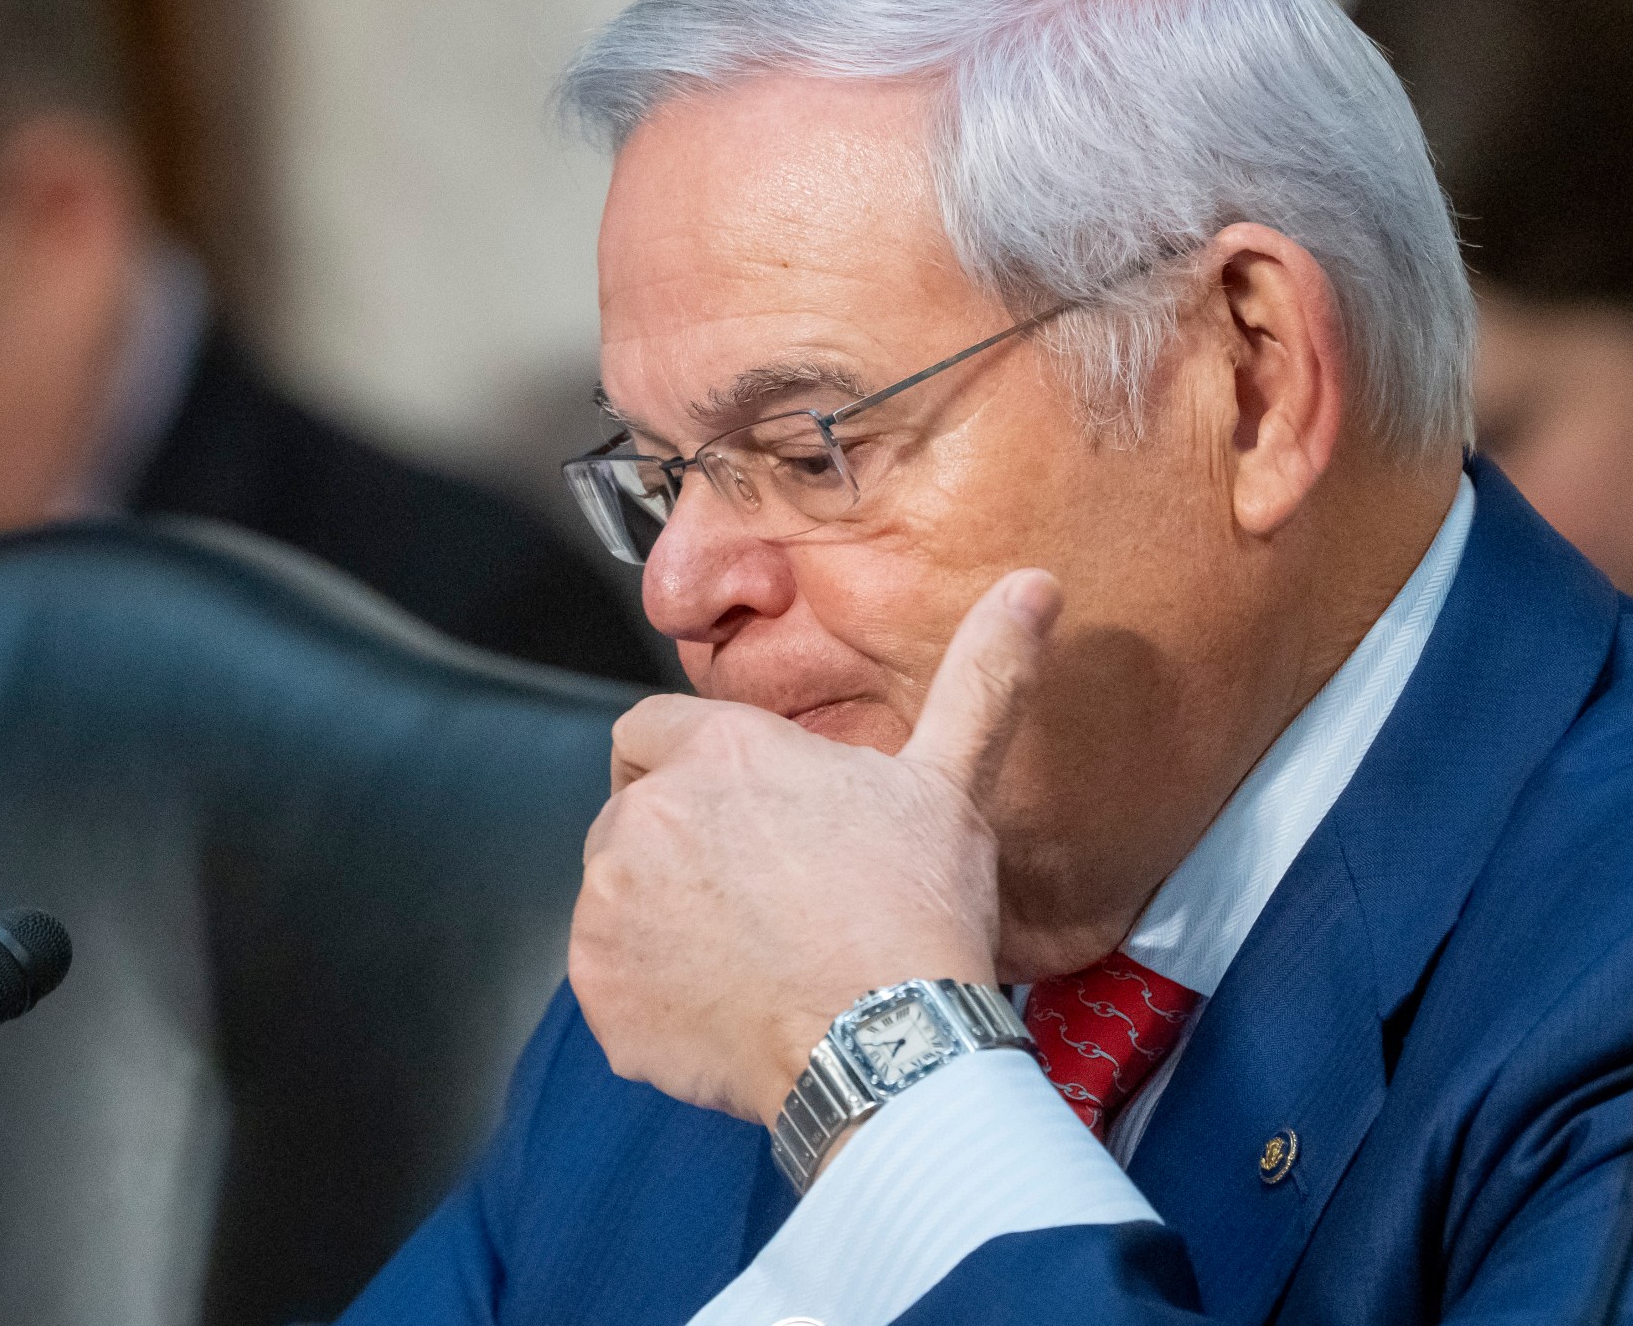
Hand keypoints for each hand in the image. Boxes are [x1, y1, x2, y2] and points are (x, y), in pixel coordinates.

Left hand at [569, 568, 1061, 1128]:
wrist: (887, 1047)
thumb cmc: (916, 913)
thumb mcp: (950, 783)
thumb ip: (976, 679)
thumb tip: (1033, 586)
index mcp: (717, 753)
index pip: (647, 729)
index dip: (682, 765)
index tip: (727, 810)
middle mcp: (645, 816)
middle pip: (630, 815)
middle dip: (676, 846)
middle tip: (757, 896)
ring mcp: (610, 905)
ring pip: (613, 895)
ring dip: (659, 916)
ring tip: (747, 956)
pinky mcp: (599, 987)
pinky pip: (608, 978)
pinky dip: (649, 994)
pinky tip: (722, 1008)